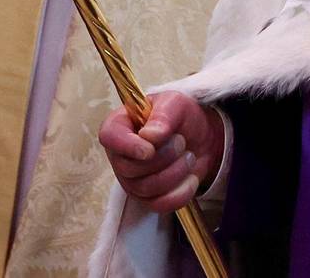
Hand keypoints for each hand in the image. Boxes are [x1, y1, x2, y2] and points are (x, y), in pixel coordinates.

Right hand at [98, 91, 224, 213]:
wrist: (199, 138)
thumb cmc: (180, 117)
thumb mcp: (176, 103)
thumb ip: (163, 115)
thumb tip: (150, 136)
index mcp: (120, 125)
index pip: (109, 136)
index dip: (127, 146)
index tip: (150, 149)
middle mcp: (120, 155)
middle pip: (129, 168)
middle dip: (164, 157)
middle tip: (181, 141)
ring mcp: (132, 180)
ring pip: (146, 189)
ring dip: (176, 172)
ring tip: (189, 156)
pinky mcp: (147, 199)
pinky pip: (159, 205)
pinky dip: (181, 192)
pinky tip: (191, 177)